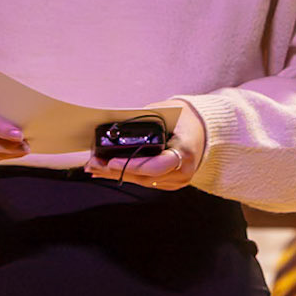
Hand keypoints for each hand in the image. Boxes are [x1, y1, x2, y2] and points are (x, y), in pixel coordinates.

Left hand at [84, 106, 205, 189]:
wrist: (204, 128)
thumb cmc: (181, 116)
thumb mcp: (163, 112)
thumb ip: (142, 121)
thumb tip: (113, 127)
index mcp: (185, 152)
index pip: (156, 166)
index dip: (132, 165)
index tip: (111, 161)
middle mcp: (184, 171)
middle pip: (144, 177)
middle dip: (115, 171)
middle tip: (92, 164)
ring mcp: (179, 180)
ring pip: (143, 182)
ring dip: (117, 175)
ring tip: (94, 167)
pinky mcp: (172, 183)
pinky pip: (147, 181)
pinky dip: (128, 175)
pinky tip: (108, 172)